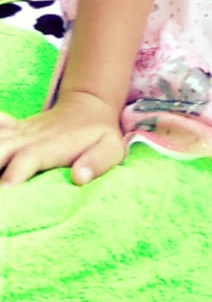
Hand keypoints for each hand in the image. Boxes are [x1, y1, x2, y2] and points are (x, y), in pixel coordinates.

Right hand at [0, 89, 124, 185]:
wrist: (88, 106)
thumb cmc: (100, 135)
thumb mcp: (110, 148)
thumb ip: (96, 163)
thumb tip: (79, 178)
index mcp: (50, 146)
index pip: (26, 160)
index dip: (13, 175)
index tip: (6, 192)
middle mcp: (28, 138)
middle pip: (0, 149)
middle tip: (0, 195)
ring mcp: (17, 133)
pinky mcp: (12, 130)